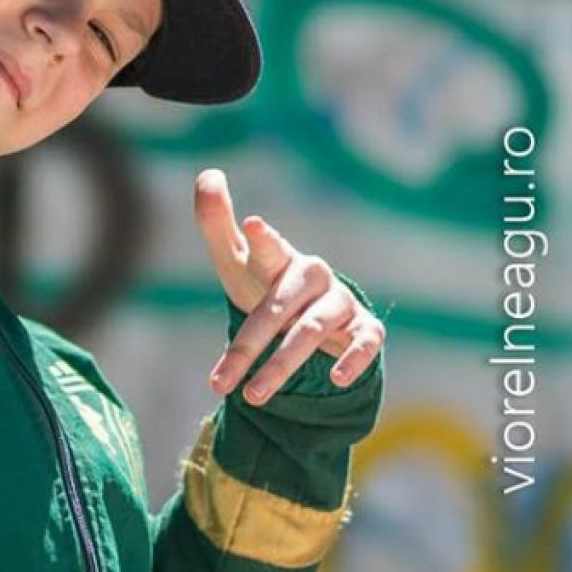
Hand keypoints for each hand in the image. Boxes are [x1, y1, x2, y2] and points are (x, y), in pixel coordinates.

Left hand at [193, 168, 384, 405]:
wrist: (307, 311)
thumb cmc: (265, 282)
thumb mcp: (236, 259)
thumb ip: (217, 222)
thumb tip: (207, 174)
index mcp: (280, 260)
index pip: (269, 250)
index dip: (262, 239)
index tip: (250, 226)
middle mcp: (312, 277)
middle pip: (278, 311)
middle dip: (249, 348)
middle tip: (220, 383)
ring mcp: (340, 302)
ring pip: (312, 332)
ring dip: (283, 365)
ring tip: (252, 397)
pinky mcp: (364, 327)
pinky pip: (365, 342)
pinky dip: (354, 359)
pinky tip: (337, 379)